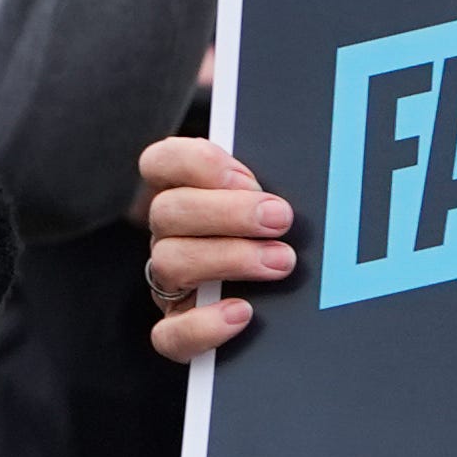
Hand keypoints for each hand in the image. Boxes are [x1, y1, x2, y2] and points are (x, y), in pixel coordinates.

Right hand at [143, 134, 298, 358]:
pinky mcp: (178, 330)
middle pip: (167, 211)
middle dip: (227, 213)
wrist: (297, 300)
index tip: (249, 176)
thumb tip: (295, 121)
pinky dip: (203, 326)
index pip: (160, 161)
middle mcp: (169, 235)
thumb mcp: (283, 188)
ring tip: (282, 263)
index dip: (197, 165)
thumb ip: (279, 163)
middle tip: (281, 219)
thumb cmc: (286, 227)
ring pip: (168, 263)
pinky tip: (244, 314)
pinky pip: (168, 335)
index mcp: (184, 192)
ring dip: (228, 258)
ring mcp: (170, 283)